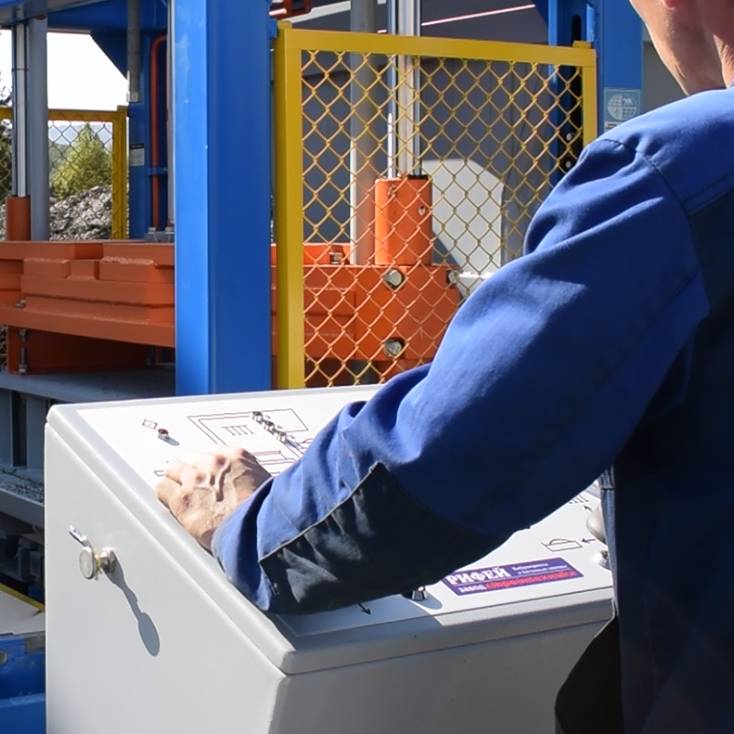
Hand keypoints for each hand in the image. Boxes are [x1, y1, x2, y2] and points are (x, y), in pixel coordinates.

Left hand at [155, 447, 270, 550]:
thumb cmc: (266, 514)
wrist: (259, 529)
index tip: (208, 474)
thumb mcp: (264, 486)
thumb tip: (244, 486)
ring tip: (180, 495)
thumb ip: (247, 479)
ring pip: (173, 471)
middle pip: (189, 458)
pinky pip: (163, 488)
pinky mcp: (182, 499)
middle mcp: (213, 463)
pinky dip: (166, 495)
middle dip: (190, 472)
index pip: (211, 453)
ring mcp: (195, 479)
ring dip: (176, 482)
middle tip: (193, 486)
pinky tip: (171, 503)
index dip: (208, 466)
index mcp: (236, 456)